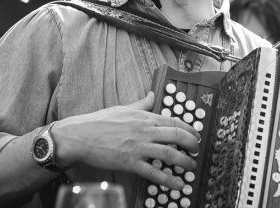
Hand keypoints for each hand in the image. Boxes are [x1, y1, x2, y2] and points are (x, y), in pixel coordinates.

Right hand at [52, 92, 199, 189]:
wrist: (82, 135)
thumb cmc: (101, 121)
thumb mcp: (124, 107)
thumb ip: (142, 103)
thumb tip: (152, 94)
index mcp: (145, 117)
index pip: (174, 121)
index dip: (189, 128)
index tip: (196, 134)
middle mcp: (146, 130)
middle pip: (176, 135)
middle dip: (191, 143)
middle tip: (197, 150)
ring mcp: (139, 147)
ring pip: (169, 153)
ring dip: (184, 161)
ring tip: (192, 166)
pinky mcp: (130, 162)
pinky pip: (153, 172)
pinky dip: (168, 179)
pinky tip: (178, 184)